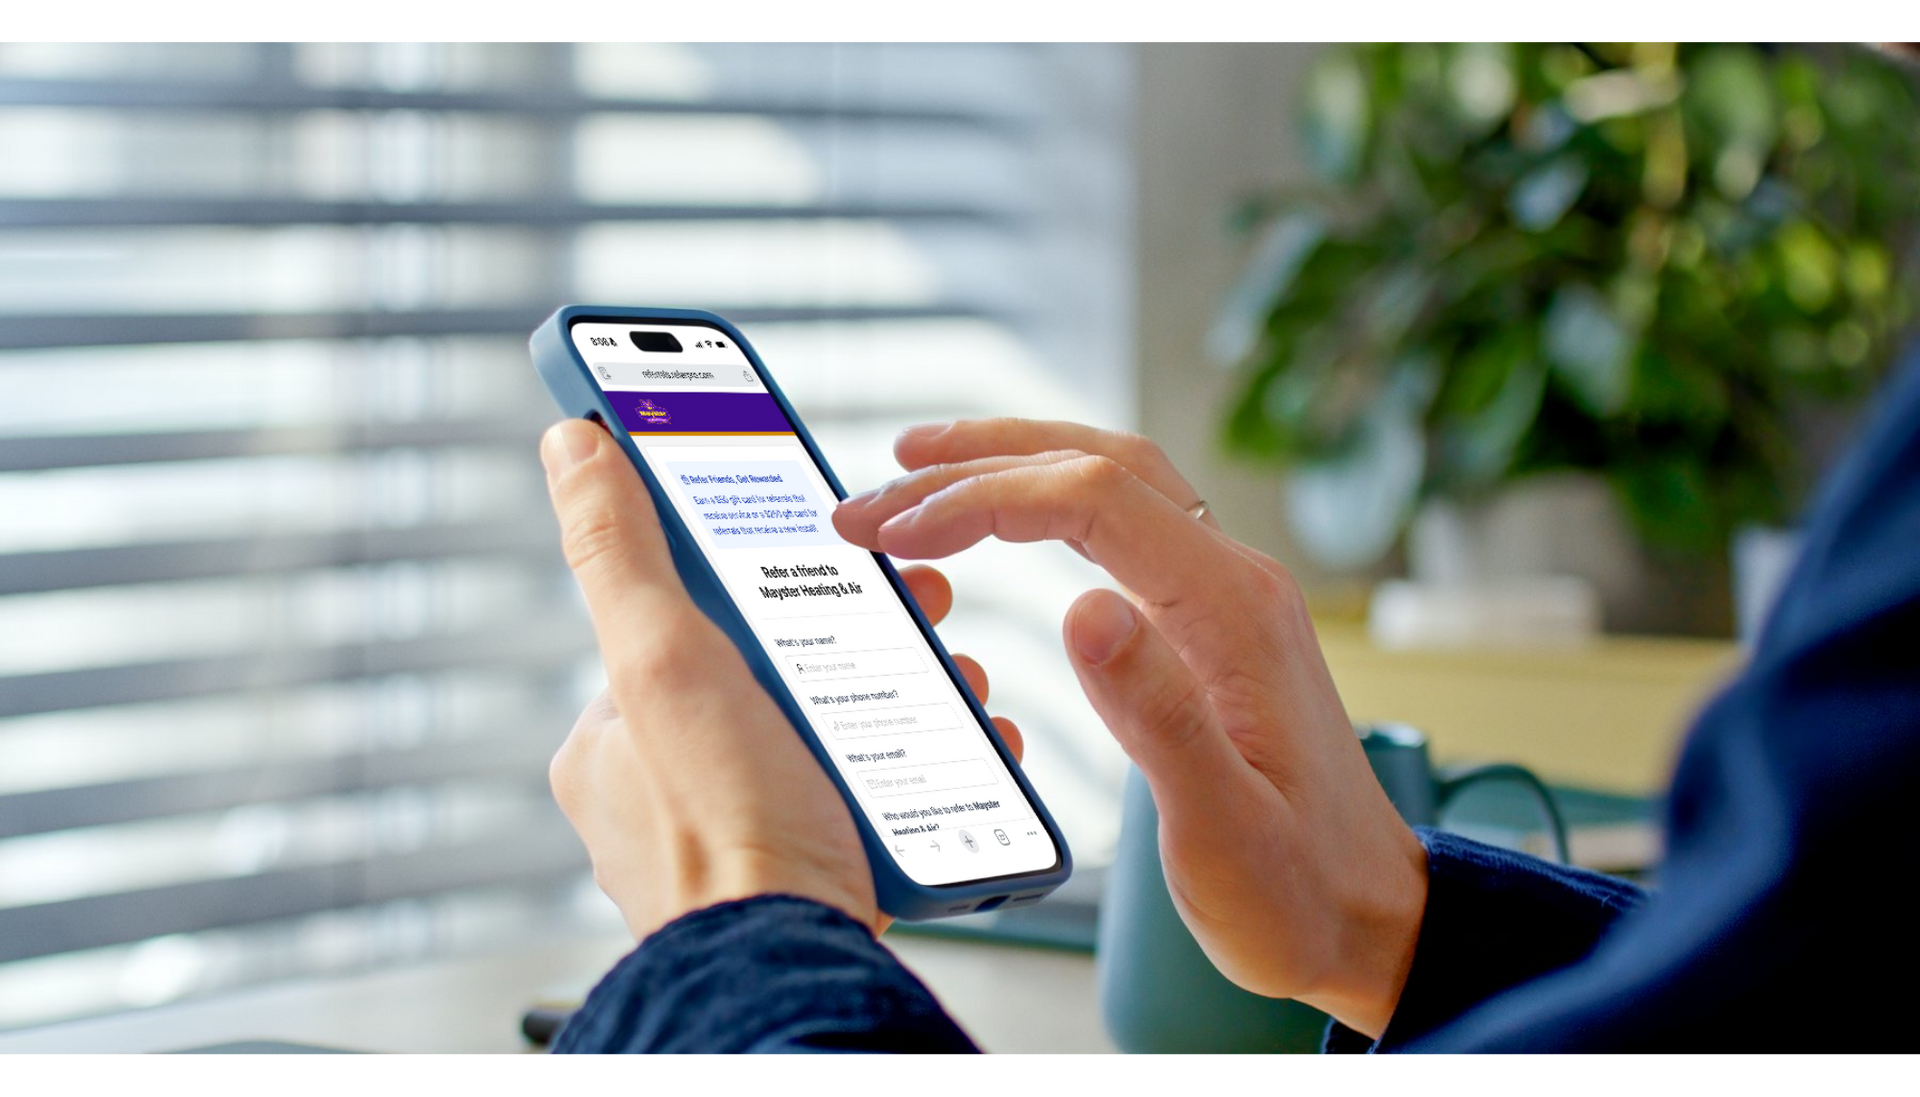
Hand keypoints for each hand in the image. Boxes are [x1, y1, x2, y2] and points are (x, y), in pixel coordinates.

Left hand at [539, 418, 1021, 940]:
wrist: (799, 972)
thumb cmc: (727, 832)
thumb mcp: (662, 659)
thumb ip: (620, 550)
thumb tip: (572, 443)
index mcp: (614, 739)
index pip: (685, 615)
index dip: (764, 563)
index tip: (829, 538)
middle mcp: (666, 790)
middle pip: (773, 666)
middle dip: (855, 629)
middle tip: (918, 603)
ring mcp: (739, 831)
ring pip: (828, 726)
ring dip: (899, 691)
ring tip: (953, 676)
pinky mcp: (806, 869)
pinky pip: (864, 792)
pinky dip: (915, 761)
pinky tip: (954, 745)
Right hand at [833, 419, 1426, 1036]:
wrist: (1368, 920)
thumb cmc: (1296, 891)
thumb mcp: (1219, 827)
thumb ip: (1156, 715)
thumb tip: (1081, 608)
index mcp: (1234, 613)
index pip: (1095, 499)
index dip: (984, 499)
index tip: (898, 531)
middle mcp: (1236, 583)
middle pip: (1101, 464)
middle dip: (978, 463)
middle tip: (876, 493)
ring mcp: (1227, 597)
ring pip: (1115, 480)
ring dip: (1014, 461)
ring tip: (919, 466)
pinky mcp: (1211, 624)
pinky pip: (1124, 526)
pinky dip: (1049, 500)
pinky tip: (1003, 515)